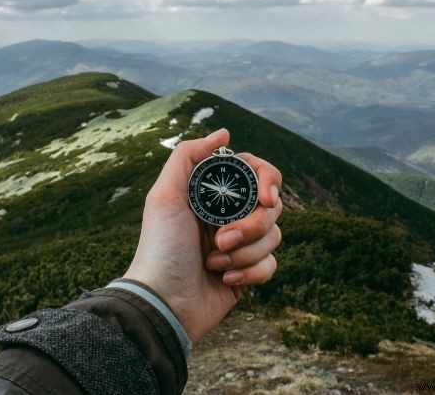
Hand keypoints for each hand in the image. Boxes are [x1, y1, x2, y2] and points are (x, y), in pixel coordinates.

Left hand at [123, 128, 282, 342]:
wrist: (163, 302)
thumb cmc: (161, 248)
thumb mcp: (164, 195)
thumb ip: (188, 156)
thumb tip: (224, 133)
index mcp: (213, 194)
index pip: (257, 174)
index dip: (268, 182)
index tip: (266, 198)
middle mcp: (229, 215)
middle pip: (272, 206)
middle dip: (250, 226)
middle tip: (221, 239)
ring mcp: (240, 244)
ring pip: (274, 236)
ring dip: (244, 253)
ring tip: (214, 263)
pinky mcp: (248, 272)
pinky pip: (272, 264)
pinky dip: (251, 273)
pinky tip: (225, 280)